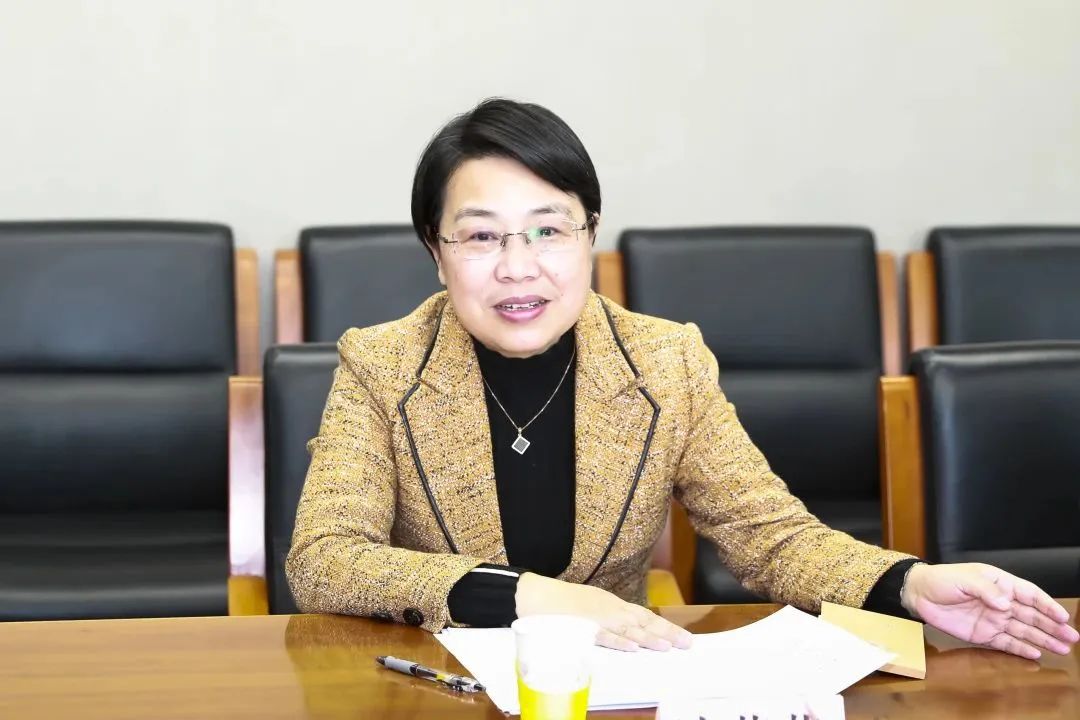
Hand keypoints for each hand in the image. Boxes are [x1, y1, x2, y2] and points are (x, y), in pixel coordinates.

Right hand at [515, 572, 692, 651]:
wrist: (532, 595)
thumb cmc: (559, 604)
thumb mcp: (590, 609)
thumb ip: (608, 621)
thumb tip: (627, 635)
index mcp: (611, 604)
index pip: (643, 616)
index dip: (663, 627)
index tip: (682, 637)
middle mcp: (608, 608)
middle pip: (642, 621)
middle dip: (666, 632)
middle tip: (687, 643)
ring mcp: (595, 617)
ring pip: (627, 628)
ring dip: (648, 637)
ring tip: (668, 647)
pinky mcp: (581, 626)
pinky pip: (602, 635)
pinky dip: (618, 641)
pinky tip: (633, 647)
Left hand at [901, 562, 1078, 659]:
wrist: (919, 594)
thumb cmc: (942, 580)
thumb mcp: (964, 579)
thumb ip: (986, 590)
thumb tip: (1006, 605)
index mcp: (1000, 584)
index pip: (1030, 595)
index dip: (1047, 606)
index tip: (1062, 617)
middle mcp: (1001, 602)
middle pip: (1032, 616)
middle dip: (1052, 626)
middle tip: (1071, 638)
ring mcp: (994, 619)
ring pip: (1023, 630)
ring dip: (1042, 639)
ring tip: (1061, 649)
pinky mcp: (984, 634)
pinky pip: (1006, 642)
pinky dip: (1020, 649)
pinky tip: (1036, 654)